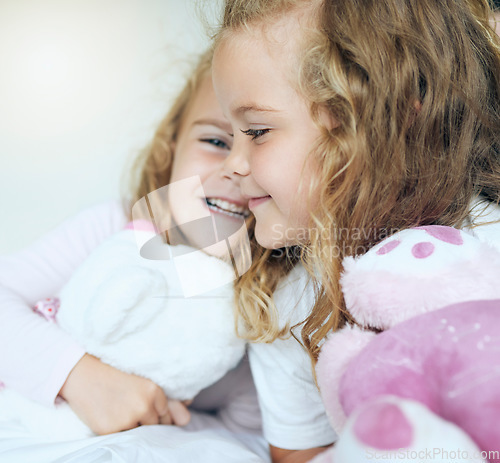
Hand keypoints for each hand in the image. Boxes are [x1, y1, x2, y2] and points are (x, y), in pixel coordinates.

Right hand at [59, 354, 190, 434]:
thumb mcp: (141, 381)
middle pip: (155, 426)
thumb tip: (186, 421)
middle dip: (146, 422)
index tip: (143, 407)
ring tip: (120, 410)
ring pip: (139, 433)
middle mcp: (143, 405)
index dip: (156, 414)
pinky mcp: (110, 430)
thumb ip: (167, 401)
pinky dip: (118, 431)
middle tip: (129, 407)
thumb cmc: (113, 375)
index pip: (166, 414)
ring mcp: (127, 419)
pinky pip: (122, 438)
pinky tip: (110, 416)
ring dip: (133, 427)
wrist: (82, 375)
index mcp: (153, 390)